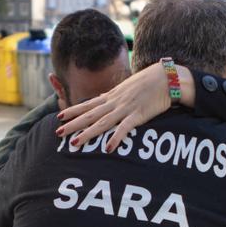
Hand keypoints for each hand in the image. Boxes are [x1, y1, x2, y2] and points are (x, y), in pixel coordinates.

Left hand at [57, 63, 194, 152]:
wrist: (167, 78)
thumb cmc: (150, 83)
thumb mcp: (129, 89)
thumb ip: (118, 97)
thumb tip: (108, 102)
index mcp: (112, 96)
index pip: (88, 105)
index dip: (73, 111)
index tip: (60, 117)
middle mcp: (115, 102)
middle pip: (89, 115)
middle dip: (73, 124)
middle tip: (58, 132)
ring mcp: (125, 109)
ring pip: (102, 123)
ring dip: (87, 134)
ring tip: (74, 143)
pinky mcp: (138, 115)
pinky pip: (124, 129)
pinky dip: (116, 138)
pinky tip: (108, 148)